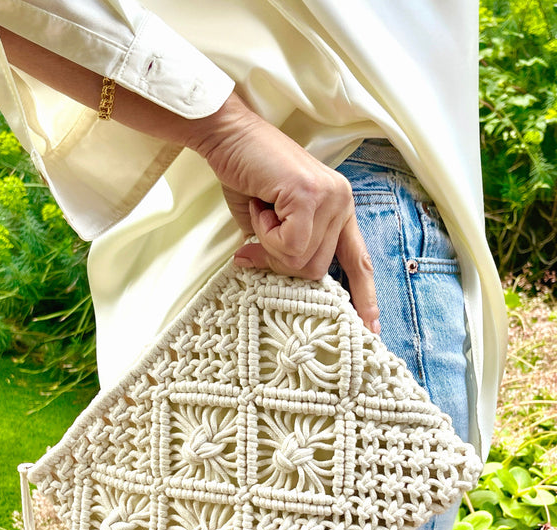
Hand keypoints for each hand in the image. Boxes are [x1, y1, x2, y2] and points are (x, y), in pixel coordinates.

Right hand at [188, 94, 379, 333]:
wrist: (228, 135)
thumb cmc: (245, 175)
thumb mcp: (267, 224)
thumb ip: (279, 251)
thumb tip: (271, 277)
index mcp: (338, 209)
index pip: (357, 259)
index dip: (364, 294)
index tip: (369, 327)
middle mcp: (342, 202)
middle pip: (317, 270)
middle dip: (280, 262)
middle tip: (260, 234)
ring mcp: (330, 197)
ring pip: (302, 260)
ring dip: (271, 245)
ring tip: (262, 210)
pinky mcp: (311, 195)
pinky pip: (290, 244)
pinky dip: (266, 233)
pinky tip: (261, 205)